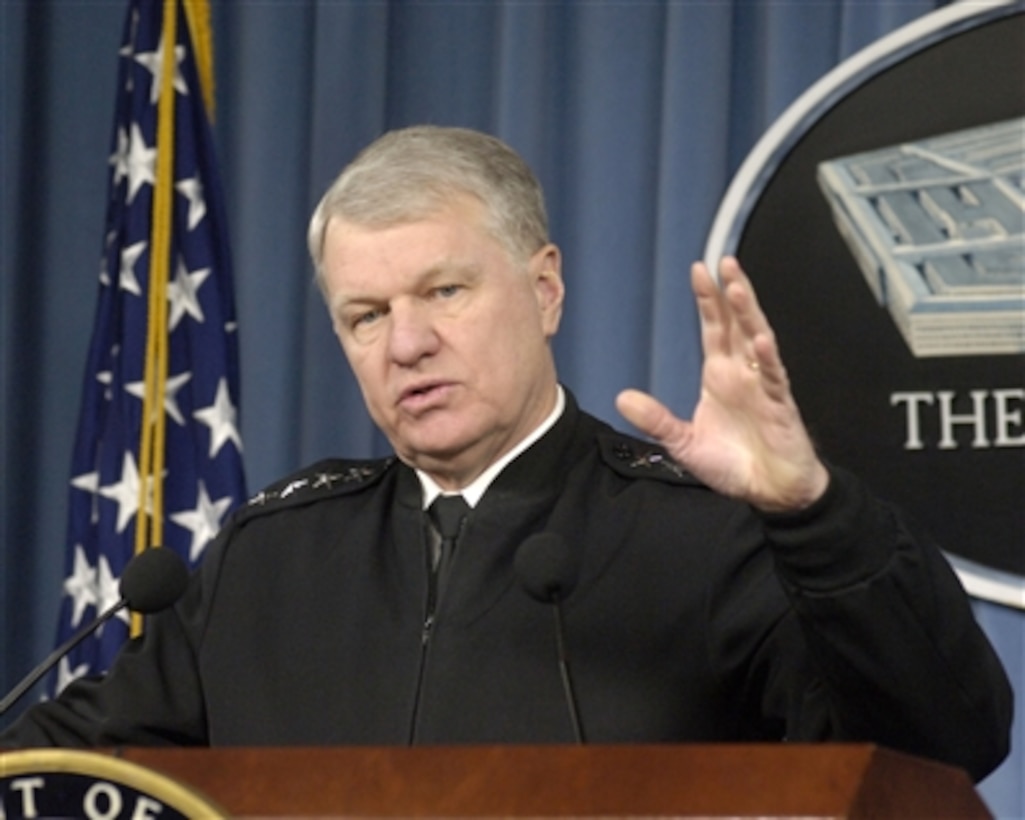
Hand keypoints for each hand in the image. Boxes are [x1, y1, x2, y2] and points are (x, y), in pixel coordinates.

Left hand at [616, 257, 828, 512]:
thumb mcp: (683, 442)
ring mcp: (763, 386)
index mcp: (720, 376)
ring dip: (750, 314)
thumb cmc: (732, 464)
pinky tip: (759, 339)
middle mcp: (743, 373)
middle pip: (737, 324)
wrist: (768, 492)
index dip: (708, 301)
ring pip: (758, 340)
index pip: (714, 329)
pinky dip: (768, 358)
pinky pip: (774, 377)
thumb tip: (621, 398)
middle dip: (731, 294)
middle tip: (723, 262)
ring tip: (738, 287)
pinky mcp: (780, 405)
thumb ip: (656, 419)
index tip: (699, 270)